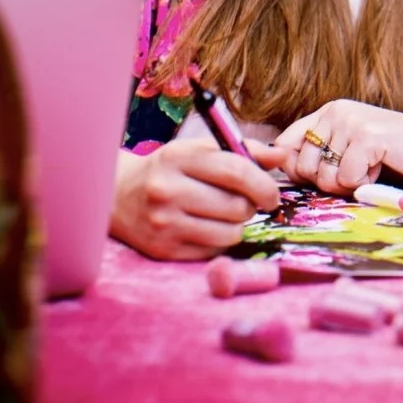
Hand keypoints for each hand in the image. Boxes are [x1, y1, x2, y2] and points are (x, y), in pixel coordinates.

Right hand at [111, 137, 281, 260]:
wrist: (119, 195)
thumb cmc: (170, 168)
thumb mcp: (200, 151)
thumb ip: (244, 151)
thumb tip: (283, 155)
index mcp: (179, 157)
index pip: (236, 171)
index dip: (264, 184)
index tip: (273, 194)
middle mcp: (168, 190)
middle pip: (237, 206)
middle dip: (250, 206)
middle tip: (243, 201)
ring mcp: (164, 223)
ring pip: (230, 233)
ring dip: (236, 225)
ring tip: (222, 214)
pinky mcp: (164, 250)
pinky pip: (214, 251)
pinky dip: (218, 241)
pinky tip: (204, 227)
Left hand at [274, 100, 402, 194]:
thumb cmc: (395, 154)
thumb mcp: (349, 149)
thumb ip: (317, 155)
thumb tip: (280, 166)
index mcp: (328, 111)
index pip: (285, 143)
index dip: (293, 168)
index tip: (318, 176)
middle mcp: (336, 111)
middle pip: (303, 166)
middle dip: (328, 181)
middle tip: (357, 172)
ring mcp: (351, 122)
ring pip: (324, 176)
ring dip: (348, 184)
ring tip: (371, 168)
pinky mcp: (368, 136)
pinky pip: (347, 179)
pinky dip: (365, 183)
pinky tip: (382, 168)